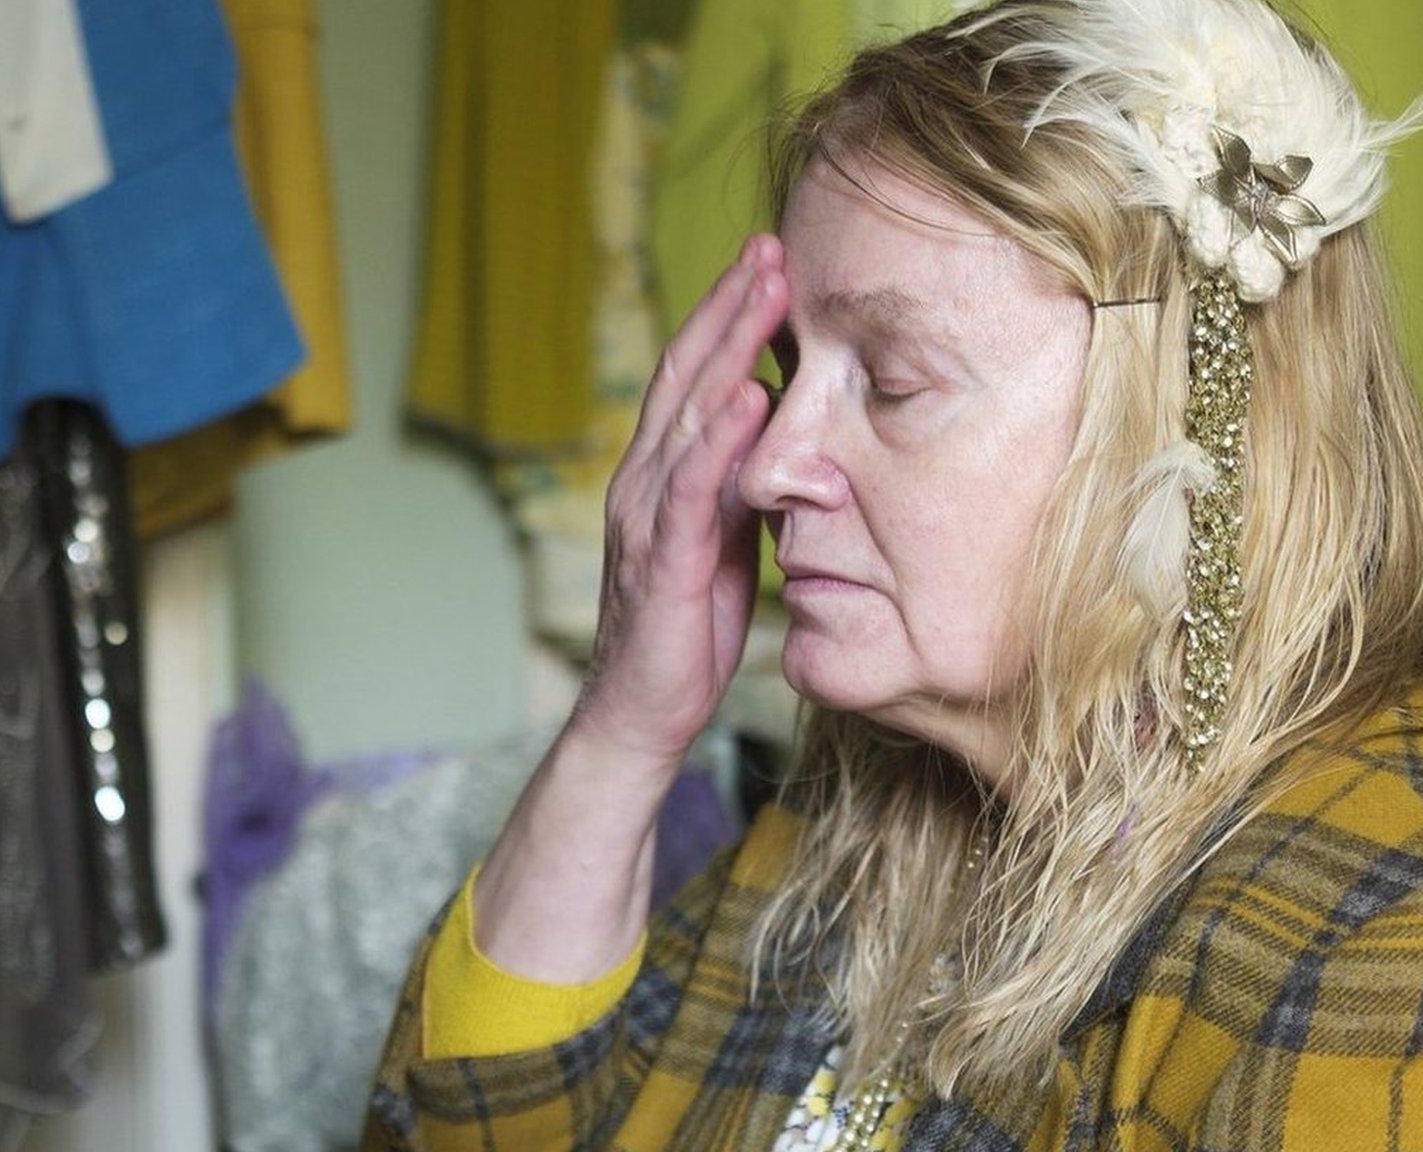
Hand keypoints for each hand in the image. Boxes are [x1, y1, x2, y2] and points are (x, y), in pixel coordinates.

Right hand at [567, 234, 786, 767]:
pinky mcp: (663, 560)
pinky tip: (750, 395)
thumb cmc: (689, 628)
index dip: (727, 315)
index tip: (769, 260)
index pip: (693, 376)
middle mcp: (643, 480)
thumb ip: (742, 482)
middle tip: (772, 245)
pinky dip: (720, 437)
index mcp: (660, 473)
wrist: (641, 713)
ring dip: (729, 347)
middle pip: (686, 373)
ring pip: (687, 412)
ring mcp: (647, 516)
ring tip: (766, 290)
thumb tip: (781, 426)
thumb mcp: (726, 539)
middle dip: (729, 306)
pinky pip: (692, 488)